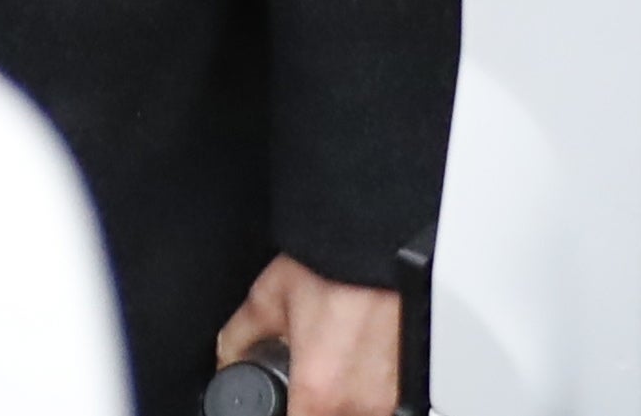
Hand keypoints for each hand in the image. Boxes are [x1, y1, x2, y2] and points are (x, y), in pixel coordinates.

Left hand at [218, 254, 399, 415]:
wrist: (381, 242)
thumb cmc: (334, 266)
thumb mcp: (268, 298)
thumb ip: (240, 337)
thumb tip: (228, 357)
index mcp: (318, 393)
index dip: (282, 412)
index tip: (281, 399)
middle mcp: (360, 405)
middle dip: (314, 403)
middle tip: (307, 376)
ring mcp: (392, 400)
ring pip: (358, 413)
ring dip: (342, 400)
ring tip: (333, 363)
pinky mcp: (412, 386)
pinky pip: (382, 403)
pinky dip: (365, 391)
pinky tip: (357, 362)